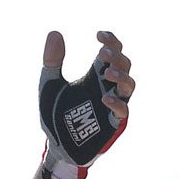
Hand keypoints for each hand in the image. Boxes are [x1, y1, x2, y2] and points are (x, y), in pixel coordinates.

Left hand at [39, 30, 134, 178]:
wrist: (56, 146)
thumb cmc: (55, 115)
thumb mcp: (49, 85)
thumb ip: (52, 61)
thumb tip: (54, 32)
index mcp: (94, 75)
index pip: (111, 52)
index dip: (110, 41)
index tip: (99, 35)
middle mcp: (107, 87)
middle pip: (124, 65)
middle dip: (116, 57)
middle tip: (102, 54)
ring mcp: (112, 105)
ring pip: (129, 85)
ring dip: (121, 76)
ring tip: (107, 73)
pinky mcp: (112, 123)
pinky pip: (122, 111)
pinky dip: (116, 104)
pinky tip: (105, 98)